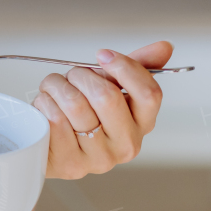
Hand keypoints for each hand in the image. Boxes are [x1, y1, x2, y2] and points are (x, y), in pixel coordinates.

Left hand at [34, 41, 170, 179]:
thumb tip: (166, 46)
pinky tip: (45, 108)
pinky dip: (44, 103)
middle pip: (106, 96)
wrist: (49, 143)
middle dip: (80, 75)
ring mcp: (99, 159)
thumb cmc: (82, 110)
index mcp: (142, 124)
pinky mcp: (70, 164)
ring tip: (54, 90)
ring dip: (56, 86)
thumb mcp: (109, 85)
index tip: (103, 55)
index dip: (124, 67)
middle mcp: (126, 145)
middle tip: (70, 76)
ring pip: (75, 103)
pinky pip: (54, 118)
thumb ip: (136, 66)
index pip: (149, 93)